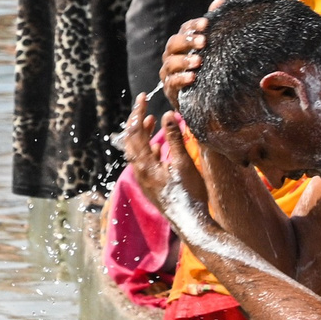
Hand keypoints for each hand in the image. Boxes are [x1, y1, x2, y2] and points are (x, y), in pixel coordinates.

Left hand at [121, 93, 209, 231]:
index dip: (137, 112)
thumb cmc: (189, 194)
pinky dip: (148, 148)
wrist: (190, 222)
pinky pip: (144, 161)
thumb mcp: (183, 163)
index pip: (134, 131)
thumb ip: (174, 138)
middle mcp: (138, 171)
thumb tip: (167, 114)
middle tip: (143, 105)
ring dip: (142, 134)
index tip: (143, 97)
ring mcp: (143, 179)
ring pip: (136, 150)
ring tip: (150, 120)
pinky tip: (158, 146)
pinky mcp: (150, 185)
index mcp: (143, 164)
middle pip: (130, 140)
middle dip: (136, 120)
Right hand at [161, 3, 221, 99]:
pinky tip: (193, 77)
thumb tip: (219, 1)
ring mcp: (169, 72)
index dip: (193, 26)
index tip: (206, 24)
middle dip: (188, 41)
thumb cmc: (207, 66)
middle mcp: (172, 55)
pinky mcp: (170, 88)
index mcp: (183, 42)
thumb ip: (214, 24)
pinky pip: (172, 82)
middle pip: (174, 43)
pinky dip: (182, 79)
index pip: (184, 29)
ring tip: (198, 61)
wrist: (202, 95)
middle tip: (203, 41)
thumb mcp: (212, 46)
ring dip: (184, 61)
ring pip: (171, 62)